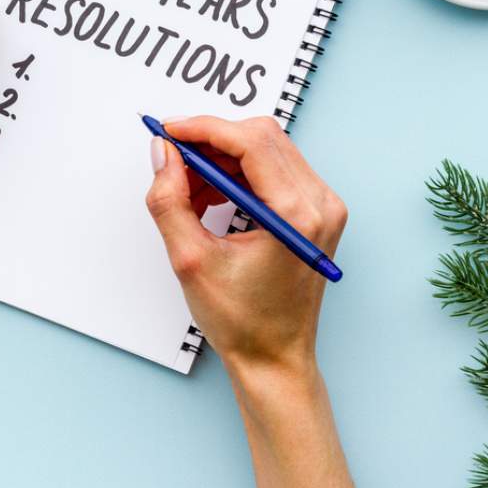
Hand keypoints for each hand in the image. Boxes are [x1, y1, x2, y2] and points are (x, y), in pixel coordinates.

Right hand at [144, 117, 368, 487]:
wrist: (276, 358)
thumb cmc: (242, 322)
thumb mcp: (190, 260)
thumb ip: (170, 200)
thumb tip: (163, 154)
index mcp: (297, 215)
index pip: (251, 142)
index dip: (204, 129)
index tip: (169, 131)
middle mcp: (320, 204)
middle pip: (263, 138)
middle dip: (212, 141)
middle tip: (172, 158)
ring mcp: (324, 207)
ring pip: (268, 150)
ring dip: (223, 159)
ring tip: (188, 190)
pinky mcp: (316, 212)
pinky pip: (275, 171)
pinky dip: (239, 175)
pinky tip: (210, 199)